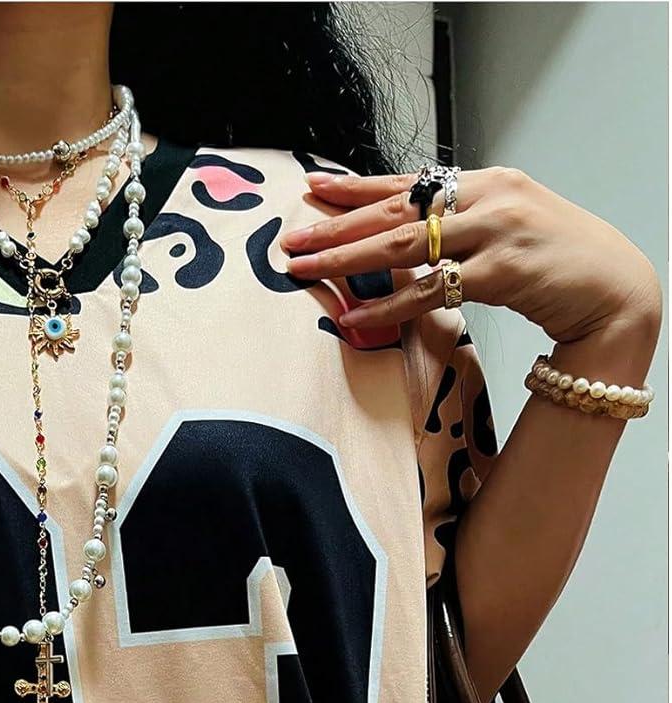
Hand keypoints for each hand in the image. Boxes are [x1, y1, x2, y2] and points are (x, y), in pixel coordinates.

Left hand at [281, 166, 662, 345]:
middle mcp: (488, 198)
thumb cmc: (557, 266)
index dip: (357, 188)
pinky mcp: (501, 271)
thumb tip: (406, 241)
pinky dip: (388, 306)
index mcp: (486, 182)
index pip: (409, 183)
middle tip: (292, 238)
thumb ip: (461, 228)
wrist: (614, 290)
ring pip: (404, 244)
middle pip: (396, 210)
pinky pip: (429, 290)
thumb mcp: (507, 230)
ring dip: (347, 259)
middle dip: (337, 225)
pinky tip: (354, 316)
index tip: (313, 190)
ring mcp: (495, 232)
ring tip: (304, 270)